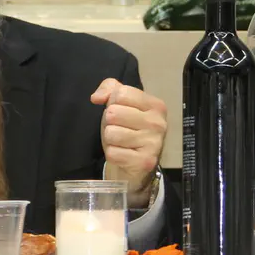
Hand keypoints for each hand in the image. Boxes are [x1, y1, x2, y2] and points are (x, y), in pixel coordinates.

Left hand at [92, 79, 167, 208]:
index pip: (121, 93)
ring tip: (121, 143)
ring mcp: (153, 143)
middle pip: (113, 113)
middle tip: (121, 129)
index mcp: (156, 105)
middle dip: (110, 123)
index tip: (122, 112)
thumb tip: (97, 97)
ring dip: (110, 140)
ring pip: (111, 133)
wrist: (137, 165)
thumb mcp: (121, 104)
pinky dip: (113, 155)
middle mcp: (158, 123)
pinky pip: (112, 153)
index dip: (113, 103)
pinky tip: (123, 155)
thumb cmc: (128, 129)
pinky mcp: (145, 162)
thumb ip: (110, 89)